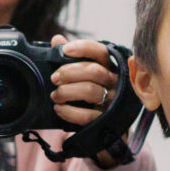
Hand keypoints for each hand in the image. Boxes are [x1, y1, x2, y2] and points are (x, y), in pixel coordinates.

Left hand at [49, 34, 129, 167]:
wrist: (107, 130)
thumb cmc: (94, 97)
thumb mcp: (84, 77)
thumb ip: (71, 58)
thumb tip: (57, 40)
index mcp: (110, 68)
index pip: (101, 52)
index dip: (83, 48)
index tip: (65, 49)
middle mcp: (115, 83)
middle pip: (94, 71)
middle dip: (70, 72)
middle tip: (54, 78)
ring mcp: (113, 102)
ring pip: (90, 91)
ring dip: (67, 92)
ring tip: (55, 95)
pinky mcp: (106, 120)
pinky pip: (87, 115)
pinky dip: (69, 111)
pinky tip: (59, 109)